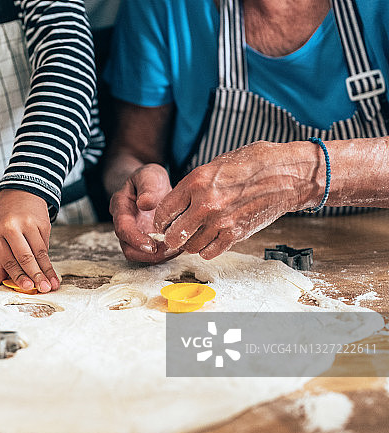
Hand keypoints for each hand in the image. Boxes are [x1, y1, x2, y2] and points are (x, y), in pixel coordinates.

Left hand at [0, 190, 58, 292]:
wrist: (20, 193)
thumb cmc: (4, 220)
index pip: (8, 259)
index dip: (19, 275)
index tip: (28, 287)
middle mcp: (10, 227)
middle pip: (25, 256)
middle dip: (35, 275)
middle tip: (43, 289)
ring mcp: (28, 223)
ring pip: (39, 252)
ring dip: (46, 271)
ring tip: (52, 285)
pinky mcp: (42, 222)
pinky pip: (45, 245)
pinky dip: (48, 260)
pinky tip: (52, 271)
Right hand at [109, 163, 176, 262]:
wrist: (150, 184)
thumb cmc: (148, 179)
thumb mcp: (149, 175)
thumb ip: (147, 187)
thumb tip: (145, 204)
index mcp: (120, 207)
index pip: (123, 229)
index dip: (136, 240)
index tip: (151, 246)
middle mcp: (125, 224)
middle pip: (128, 249)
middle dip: (147, 255)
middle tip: (169, 250)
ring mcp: (135, 234)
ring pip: (140, 255)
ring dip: (157, 257)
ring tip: (177, 249)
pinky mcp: (146, 239)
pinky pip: (152, 253)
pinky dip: (164, 254)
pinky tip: (179, 246)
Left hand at [153, 141, 321, 258]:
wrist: (286, 175)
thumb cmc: (252, 165)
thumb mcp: (214, 166)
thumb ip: (193, 186)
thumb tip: (176, 204)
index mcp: (196, 182)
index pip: (163, 211)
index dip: (161, 220)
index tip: (163, 223)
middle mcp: (205, 204)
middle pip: (173, 235)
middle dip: (171, 237)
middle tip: (176, 234)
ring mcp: (220, 221)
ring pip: (190, 247)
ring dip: (190, 244)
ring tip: (195, 236)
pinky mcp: (235, 234)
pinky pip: (209, 252)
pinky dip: (206, 249)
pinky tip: (210, 240)